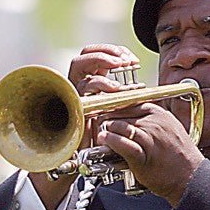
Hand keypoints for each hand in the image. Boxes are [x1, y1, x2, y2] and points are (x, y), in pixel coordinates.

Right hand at [28, 44, 143, 209]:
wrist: (78, 158)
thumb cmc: (95, 136)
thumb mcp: (109, 111)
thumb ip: (118, 96)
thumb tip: (137, 85)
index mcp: (85, 81)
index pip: (93, 54)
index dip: (111, 50)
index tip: (130, 59)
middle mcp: (76, 84)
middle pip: (85, 54)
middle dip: (106, 52)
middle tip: (125, 61)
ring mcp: (71, 93)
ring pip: (81, 66)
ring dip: (103, 64)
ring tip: (121, 70)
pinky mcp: (71, 104)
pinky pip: (83, 87)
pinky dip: (100, 84)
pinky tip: (115, 90)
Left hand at [95, 102, 202, 205]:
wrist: (191, 178)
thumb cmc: (179, 158)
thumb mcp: (168, 130)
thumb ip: (150, 121)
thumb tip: (130, 119)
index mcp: (159, 113)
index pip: (129, 102)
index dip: (114, 108)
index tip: (106, 114)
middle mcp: (154, 122)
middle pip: (120, 113)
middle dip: (108, 120)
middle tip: (100, 127)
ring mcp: (150, 137)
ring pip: (120, 125)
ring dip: (107, 130)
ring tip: (101, 136)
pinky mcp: (144, 154)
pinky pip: (123, 143)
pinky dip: (111, 140)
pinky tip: (105, 140)